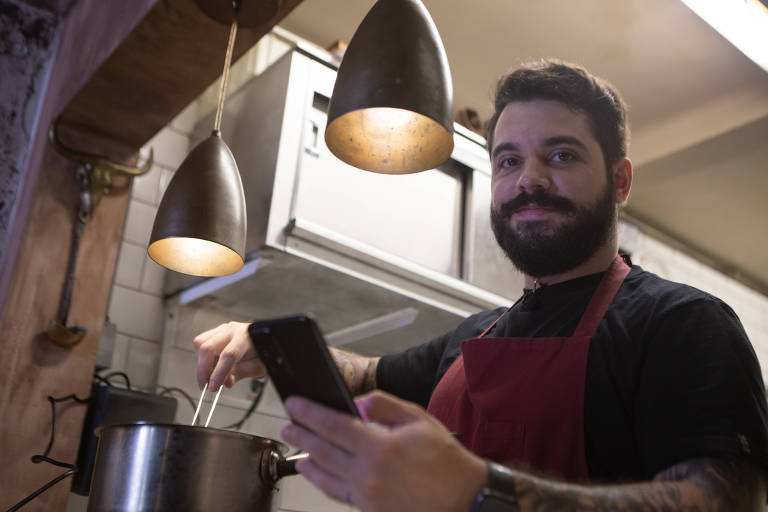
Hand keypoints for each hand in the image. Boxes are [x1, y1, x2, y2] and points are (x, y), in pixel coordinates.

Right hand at [193, 321, 265, 389]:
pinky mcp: (215, 332)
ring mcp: (222, 329)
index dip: (219, 373)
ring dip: (200, 364)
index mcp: (246, 337)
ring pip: (200, 344)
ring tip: (208, 377)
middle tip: (205, 386)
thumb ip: (242, 373)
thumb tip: (225, 382)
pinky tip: (208, 366)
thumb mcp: (258, 366)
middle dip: (203, 370)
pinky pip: (200, 343)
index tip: (213, 387)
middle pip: (208, 348)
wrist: (263, 339)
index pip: (228, 355)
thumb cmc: (261, 351)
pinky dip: (200, 357)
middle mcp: (232, 330)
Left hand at [281, 390, 487, 511]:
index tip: (296, 404)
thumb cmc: (444, 460)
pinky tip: (318, 474)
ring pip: (325, 478)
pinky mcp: (370, 511)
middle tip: (288, 426)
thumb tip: (358, 404)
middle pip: (322, 451)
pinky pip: (339, 495)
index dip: (309, 413)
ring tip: (297, 449)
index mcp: (378, 448)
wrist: (463, 498)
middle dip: (301, 436)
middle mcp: (368, 475)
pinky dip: (324, 483)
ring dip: (307, 461)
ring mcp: (367, 497)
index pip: (332, 425)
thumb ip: (384, 406)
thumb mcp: (417, 419)